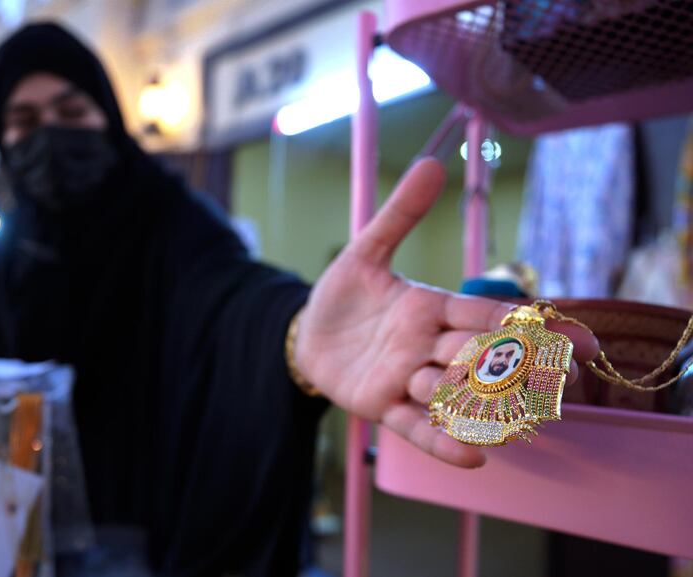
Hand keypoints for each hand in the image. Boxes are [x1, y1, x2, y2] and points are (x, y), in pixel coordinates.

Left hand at [295, 158, 598, 467]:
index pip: (490, 316)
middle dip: (517, 369)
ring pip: (452, 392)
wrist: (307, 332)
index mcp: (433, 308)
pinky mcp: (382, 405)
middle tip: (563, 382)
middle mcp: (429, 346)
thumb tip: (433, 163)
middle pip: (479, 358)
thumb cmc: (344, 294)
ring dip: (482, 405)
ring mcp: (407, 379)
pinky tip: (474, 458)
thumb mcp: (367, 252)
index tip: (581, 340)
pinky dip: (441, 441)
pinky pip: (416, 426)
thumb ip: (399, 215)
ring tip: (519, 420)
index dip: (533, 326)